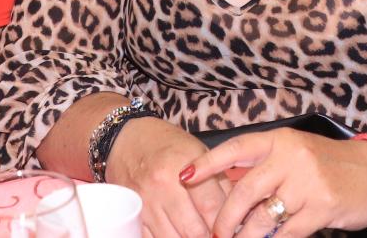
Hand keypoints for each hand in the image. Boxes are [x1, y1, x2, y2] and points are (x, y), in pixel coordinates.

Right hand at [107, 118, 221, 237]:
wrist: (127, 139)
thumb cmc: (167, 145)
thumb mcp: (199, 153)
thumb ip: (220, 183)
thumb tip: (239, 213)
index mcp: (185, 166)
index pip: (212, 208)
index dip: (225, 223)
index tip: (231, 228)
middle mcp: (163, 185)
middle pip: (194, 230)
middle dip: (209, 236)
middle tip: (216, 233)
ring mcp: (146, 202)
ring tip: (197, 232)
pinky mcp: (133, 214)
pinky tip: (177, 232)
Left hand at [185, 129, 366, 237]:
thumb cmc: (331, 165)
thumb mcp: (297, 154)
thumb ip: (265, 165)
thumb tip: (225, 184)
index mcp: (281, 140)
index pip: (236, 148)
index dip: (207, 163)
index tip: (183, 177)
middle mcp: (292, 156)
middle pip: (244, 191)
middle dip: (225, 218)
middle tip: (216, 234)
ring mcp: (308, 182)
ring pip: (262, 217)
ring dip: (245, 237)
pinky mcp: (322, 206)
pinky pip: (287, 234)